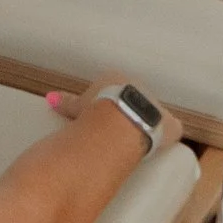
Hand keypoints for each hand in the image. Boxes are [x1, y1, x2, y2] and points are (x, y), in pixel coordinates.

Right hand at [55, 79, 181, 163]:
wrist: (121, 121)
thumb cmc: (97, 109)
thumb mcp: (79, 105)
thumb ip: (68, 101)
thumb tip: (50, 98)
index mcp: (118, 79)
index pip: (117, 88)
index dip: (112, 101)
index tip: (107, 113)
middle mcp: (139, 87)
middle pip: (136, 98)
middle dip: (131, 109)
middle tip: (123, 125)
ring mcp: (155, 105)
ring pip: (153, 112)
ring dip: (147, 120)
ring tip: (140, 134)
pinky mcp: (169, 125)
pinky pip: (172, 129)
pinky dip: (167, 134)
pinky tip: (163, 143)